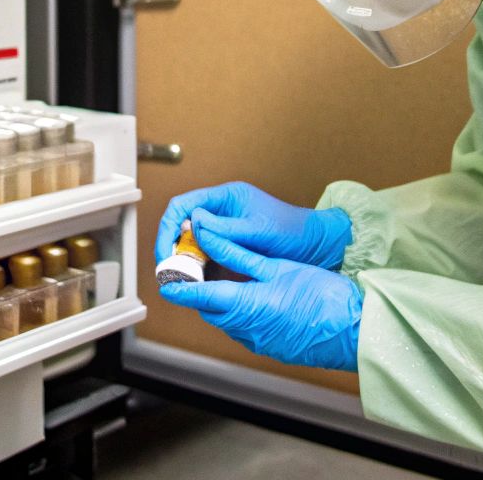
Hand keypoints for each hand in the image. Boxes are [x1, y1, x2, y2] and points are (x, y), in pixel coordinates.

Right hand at [155, 181, 351, 268]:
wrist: (316, 247)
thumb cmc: (293, 231)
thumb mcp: (258, 230)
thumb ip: (225, 227)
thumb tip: (192, 221)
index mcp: (225, 198)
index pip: (183, 206)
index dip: (169, 227)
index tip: (166, 251)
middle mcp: (220, 212)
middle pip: (182, 225)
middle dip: (172, 247)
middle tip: (169, 270)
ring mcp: (224, 231)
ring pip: (191, 244)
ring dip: (183, 261)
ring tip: (180, 280)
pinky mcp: (228, 249)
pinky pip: (204, 258)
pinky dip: (197, 270)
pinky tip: (196, 284)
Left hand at [159, 225, 361, 371]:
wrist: (353, 330)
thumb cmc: (321, 295)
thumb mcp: (276, 266)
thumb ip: (237, 253)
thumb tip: (208, 237)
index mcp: (244, 305)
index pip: (198, 295)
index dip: (178, 286)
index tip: (165, 279)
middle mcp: (244, 329)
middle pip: (209, 309)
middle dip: (200, 291)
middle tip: (200, 268)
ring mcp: (257, 342)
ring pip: (226, 320)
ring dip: (220, 302)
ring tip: (225, 278)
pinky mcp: (269, 348)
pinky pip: (244, 329)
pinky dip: (240, 313)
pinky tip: (253, 297)